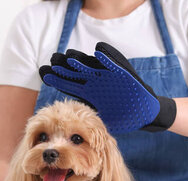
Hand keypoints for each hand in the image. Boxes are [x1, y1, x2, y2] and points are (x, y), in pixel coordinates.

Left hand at [39, 42, 176, 133]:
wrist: (144, 112)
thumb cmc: (123, 117)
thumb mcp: (101, 119)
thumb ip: (87, 118)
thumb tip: (70, 121)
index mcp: (89, 92)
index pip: (69, 84)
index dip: (57, 79)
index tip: (43, 74)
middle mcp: (96, 82)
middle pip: (76, 72)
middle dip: (64, 67)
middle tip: (51, 60)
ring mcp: (108, 76)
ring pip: (91, 66)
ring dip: (81, 61)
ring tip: (69, 57)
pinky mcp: (122, 72)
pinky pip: (114, 63)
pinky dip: (107, 58)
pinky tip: (98, 52)